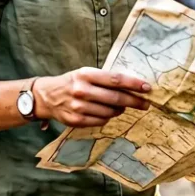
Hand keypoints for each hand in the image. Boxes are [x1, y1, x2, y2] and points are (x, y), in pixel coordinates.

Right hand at [35, 67, 150, 127]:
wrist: (46, 96)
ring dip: (120, 110)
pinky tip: (105, 112)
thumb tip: (133, 87)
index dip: (133, 84)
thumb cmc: (73, 82)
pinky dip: (107, 117)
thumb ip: (106, 79)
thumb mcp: (86, 74)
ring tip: (120, 107)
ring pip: (110, 112)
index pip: (115, 79)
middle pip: (116, 98)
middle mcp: (81, 90)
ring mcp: (78, 107)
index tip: (147, 88)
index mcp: (86, 74)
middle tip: (146, 104)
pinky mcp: (76, 120)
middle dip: (135, 101)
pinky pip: (101, 121)